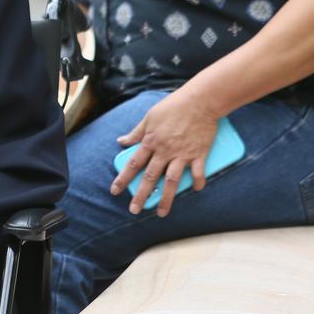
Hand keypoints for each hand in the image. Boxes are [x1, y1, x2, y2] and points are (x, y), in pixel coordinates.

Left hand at [110, 93, 219, 217]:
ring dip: (165, 198)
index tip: (115, 191)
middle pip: (150, 177)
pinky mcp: (199, 154)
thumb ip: (136, 132)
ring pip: (171, 181)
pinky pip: (197, 172)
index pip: (133, 164)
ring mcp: (182, 154)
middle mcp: (164, 151)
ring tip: (161, 212)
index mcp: (150, 142)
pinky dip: (197, 182)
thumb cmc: (172, 106)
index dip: (123, 178)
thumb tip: (121, 141)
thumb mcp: (149, 117)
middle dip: (140, 195)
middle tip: (133, 210)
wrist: (199, 101)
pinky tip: (195, 189)